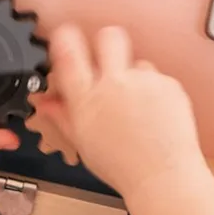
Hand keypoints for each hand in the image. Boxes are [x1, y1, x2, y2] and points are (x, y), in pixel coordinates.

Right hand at [34, 25, 213, 214]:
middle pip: (109, 37)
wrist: (162, 177)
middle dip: (106, 42)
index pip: (69, 52)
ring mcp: (144, 82)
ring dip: (133, 77)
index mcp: (87, 98)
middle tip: (106, 59)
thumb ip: (62, 115)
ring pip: (136, 62)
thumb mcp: (83, 142)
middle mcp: (115, 84)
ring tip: (136, 107)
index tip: (65, 36)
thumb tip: (44, 101)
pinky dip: (154, 92)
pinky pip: (157, 78)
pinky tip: (153, 115)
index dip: (64, 37)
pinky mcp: (168, 85)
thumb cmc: (122, 167)